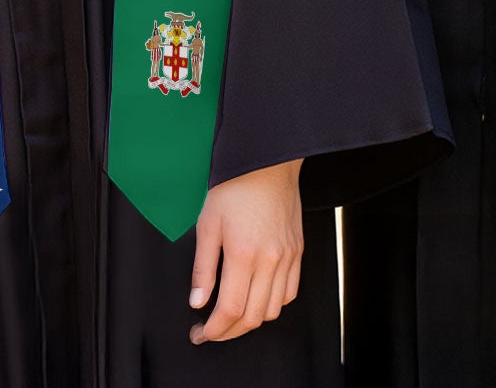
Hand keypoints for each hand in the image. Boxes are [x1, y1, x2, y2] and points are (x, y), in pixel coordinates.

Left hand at [189, 158, 302, 343]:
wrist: (266, 162)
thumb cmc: (234, 186)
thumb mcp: (207, 223)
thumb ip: (203, 267)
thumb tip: (198, 301)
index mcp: (244, 254)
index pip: (231, 309)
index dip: (215, 329)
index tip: (201, 334)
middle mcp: (270, 261)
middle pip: (253, 317)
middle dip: (229, 332)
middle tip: (210, 331)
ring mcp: (288, 258)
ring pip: (273, 310)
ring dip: (251, 321)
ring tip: (231, 316)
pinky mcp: (298, 253)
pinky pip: (290, 293)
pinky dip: (272, 304)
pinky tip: (256, 298)